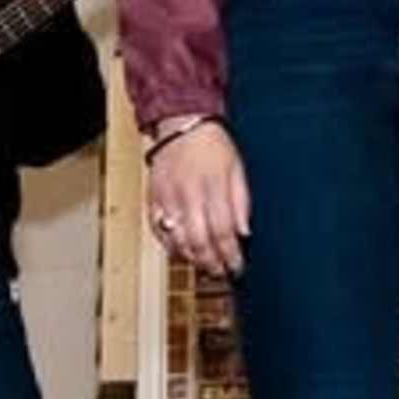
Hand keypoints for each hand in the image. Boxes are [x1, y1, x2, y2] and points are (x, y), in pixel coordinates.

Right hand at [148, 121, 250, 275]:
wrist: (182, 125)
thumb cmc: (213, 145)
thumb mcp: (238, 169)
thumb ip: (241, 202)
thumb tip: (244, 232)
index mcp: (213, 188)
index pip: (223, 232)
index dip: (231, 255)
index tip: (237, 266)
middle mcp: (189, 196)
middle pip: (199, 242)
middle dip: (212, 263)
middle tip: (221, 273)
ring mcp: (168, 199)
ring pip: (177, 241)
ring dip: (192, 259)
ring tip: (205, 266)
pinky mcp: (153, 199)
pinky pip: (158, 231)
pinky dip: (170, 246)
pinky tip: (182, 252)